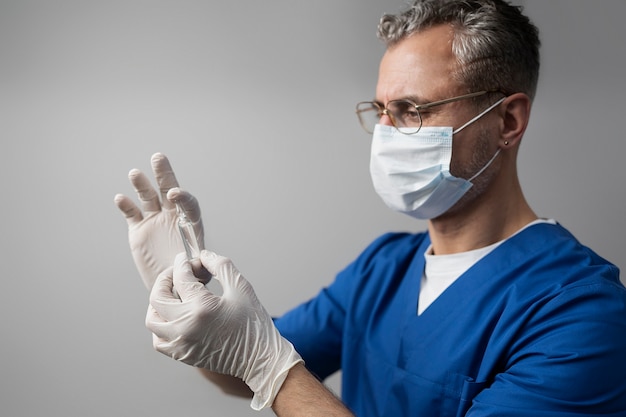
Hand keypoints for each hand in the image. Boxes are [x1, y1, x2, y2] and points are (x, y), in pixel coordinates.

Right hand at [114, 153, 204, 288]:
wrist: (168, 285)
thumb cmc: (187, 278)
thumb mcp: (197, 273)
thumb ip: (197, 265)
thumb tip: (195, 262)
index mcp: (191, 224)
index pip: (189, 206)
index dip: (183, 198)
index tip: (174, 195)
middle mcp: (173, 217)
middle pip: (169, 191)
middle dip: (165, 175)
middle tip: (158, 158)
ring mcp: (155, 221)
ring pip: (148, 198)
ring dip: (142, 185)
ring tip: (134, 173)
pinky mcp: (138, 229)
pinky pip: (132, 214)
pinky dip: (126, 206)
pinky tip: (120, 199)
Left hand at [146, 251, 302, 409]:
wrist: (260, 358)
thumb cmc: (253, 324)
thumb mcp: (241, 287)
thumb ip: (220, 266)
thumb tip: (203, 256)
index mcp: (201, 307)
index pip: (181, 277)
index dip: (184, 263)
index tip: (189, 259)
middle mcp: (185, 327)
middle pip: (158, 298)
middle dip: (164, 280)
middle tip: (176, 273)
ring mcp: (181, 343)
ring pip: (153, 321)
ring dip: (158, 305)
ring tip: (173, 296)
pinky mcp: (182, 355)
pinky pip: (159, 340)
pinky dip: (161, 326)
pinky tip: (175, 317)